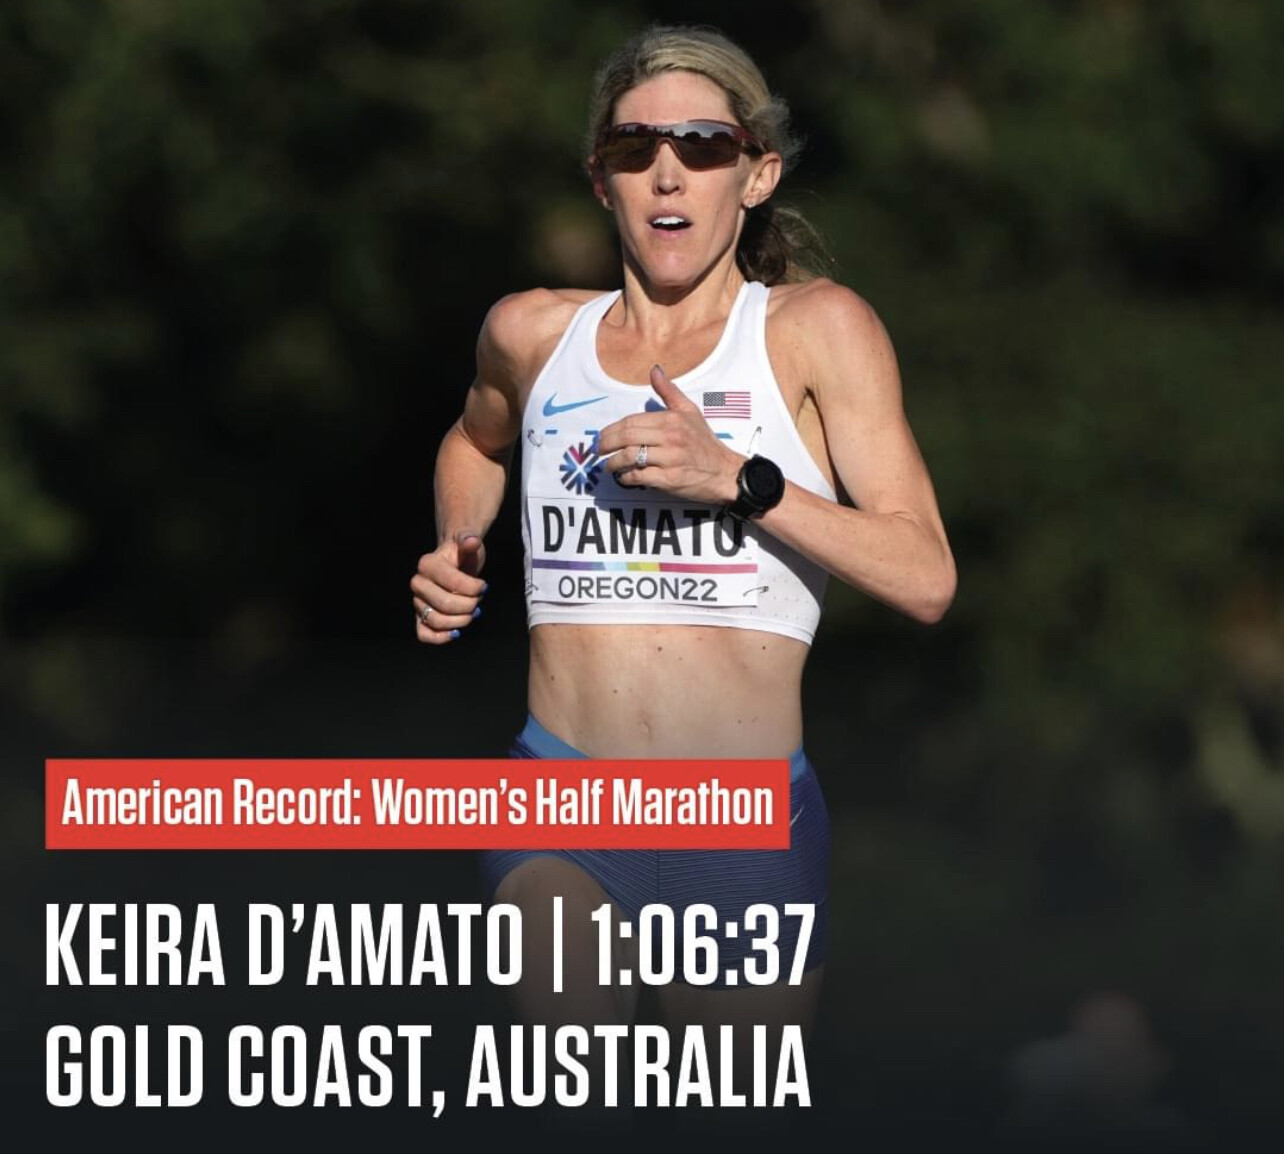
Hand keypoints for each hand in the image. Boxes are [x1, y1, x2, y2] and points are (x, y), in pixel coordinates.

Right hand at [410, 530, 486, 644]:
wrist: (454, 564)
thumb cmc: (462, 554)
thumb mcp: (468, 542)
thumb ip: (469, 539)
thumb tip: (471, 541)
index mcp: (427, 564)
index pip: (453, 583)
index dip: (473, 588)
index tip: (484, 586)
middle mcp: (418, 583)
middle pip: (445, 604)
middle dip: (469, 606)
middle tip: (479, 600)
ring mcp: (417, 602)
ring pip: (436, 621)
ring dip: (461, 621)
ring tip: (472, 613)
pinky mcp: (420, 617)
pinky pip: (424, 634)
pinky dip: (440, 637)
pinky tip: (456, 632)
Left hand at [596, 365, 742, 502]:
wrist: (725, 472)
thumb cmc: (705, 442)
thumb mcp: (690, 411)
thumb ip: (669, 392)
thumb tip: (654, 370)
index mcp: (671, 419)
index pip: (631, 421)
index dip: (611, 430)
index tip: (601, 436)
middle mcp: (670, 437)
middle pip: (627, 437)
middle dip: (606, 444)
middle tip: (597, 450)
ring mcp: (669, 459)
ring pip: (630, 457)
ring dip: (613, 463)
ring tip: (608, 466)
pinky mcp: (669, 479)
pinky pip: (639, 477)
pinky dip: (627, 478)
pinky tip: (624, 477)